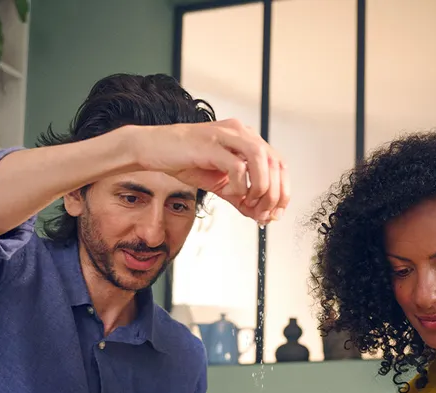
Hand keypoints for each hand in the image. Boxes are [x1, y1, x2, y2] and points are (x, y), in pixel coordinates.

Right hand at [126, 119, 290, 222]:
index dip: (282, 190)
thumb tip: (260, 216)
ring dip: (261, 188)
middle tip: (262, 213)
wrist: (153, 149)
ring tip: (249, 203)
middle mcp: (240, 132)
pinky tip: (230, 194)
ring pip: (262, 161)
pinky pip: (237, 167)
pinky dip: (240, 186)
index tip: (276, 212)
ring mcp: (226, 136)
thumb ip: (241, 197)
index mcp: (246, 138)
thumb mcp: (220, 183)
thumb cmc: (184, 160)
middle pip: (275, 163)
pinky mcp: (212, 144)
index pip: (279, 163)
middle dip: (274, 194)